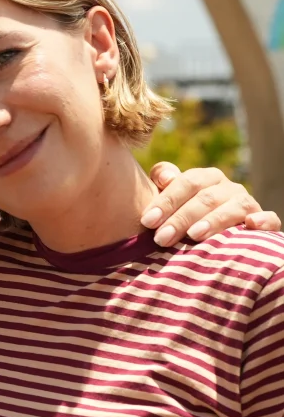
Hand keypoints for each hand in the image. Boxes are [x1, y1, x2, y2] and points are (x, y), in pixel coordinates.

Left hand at [141, 162, 280, 246]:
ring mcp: (247, 203)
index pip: (186, 183)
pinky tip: (250, 225)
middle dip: (181, 218)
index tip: (147, 221)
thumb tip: (165, 178)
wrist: (210, 229)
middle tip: (161, 238)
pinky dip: (263, 220)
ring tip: (194, 235)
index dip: (166, 201)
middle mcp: (228, 187)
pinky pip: (270, 218)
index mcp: (206, 178)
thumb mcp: (171, 194)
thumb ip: (163, 178)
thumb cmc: (183, 211)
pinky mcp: (263, 220)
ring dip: (214, 220)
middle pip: (206, 198)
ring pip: (235, 207)